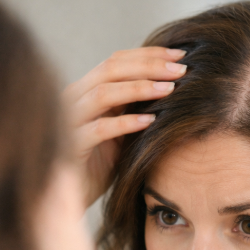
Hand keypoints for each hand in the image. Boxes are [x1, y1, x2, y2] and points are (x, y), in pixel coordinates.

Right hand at [63, 47, 186, 206]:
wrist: (74, 195)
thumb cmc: (101, 163)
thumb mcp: (120, 130)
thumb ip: (133, 107)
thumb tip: (172, 86)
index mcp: (86, 90)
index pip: (117, 60)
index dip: (149, 54)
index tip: (180, 54)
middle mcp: (73, 98)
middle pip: (111, 68)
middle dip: (149, 66)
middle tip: (181, 69)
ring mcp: (68, 120)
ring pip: (103, 93)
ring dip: (140, 88)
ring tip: (170, 90)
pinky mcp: (71, 147)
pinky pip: (99, 129)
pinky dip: (126, 123)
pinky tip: (150, 121)